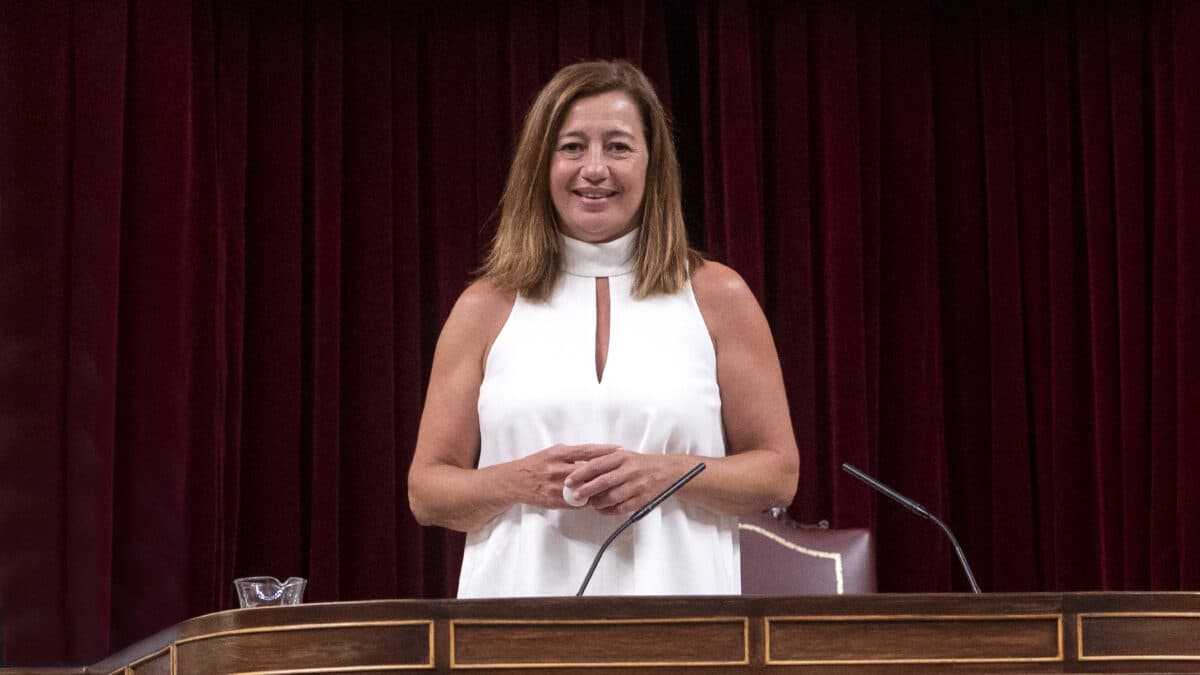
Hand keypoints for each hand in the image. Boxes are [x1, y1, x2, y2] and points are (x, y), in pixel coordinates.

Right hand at [509, 444, 620, 509]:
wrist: (514, 481)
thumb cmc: (536, 464)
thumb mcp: (552, 453)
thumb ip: (572, 454)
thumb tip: (595, 454)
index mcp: (558, 453)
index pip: (587, 451)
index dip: (604, 451)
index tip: (619, 450)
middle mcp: (557, 468)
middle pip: (588, 471)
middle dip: (605, 472)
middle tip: (621, 472)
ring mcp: (555, 486)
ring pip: (584, 488)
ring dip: (598, 489)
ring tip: (612, 487)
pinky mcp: (553, 500)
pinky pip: (575, 502)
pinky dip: (586, 501)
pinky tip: (595, 500)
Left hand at [564, 450, 687, 515]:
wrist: (666, 471)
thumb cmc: (640, 463)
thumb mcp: (623, 456)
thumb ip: (604, 460)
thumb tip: (579, 468)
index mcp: (622, 457)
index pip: (597, 465)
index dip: (580, 473)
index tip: (569, 481)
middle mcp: (629, 470)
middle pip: (603, 482)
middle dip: (586, 490)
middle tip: (575, 496)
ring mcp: (636, 486)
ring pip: (612, 497)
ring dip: (598, 502)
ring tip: (590, 503)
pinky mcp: (642, 499)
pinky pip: (621, 508)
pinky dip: (609, 511)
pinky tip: (602, 510)